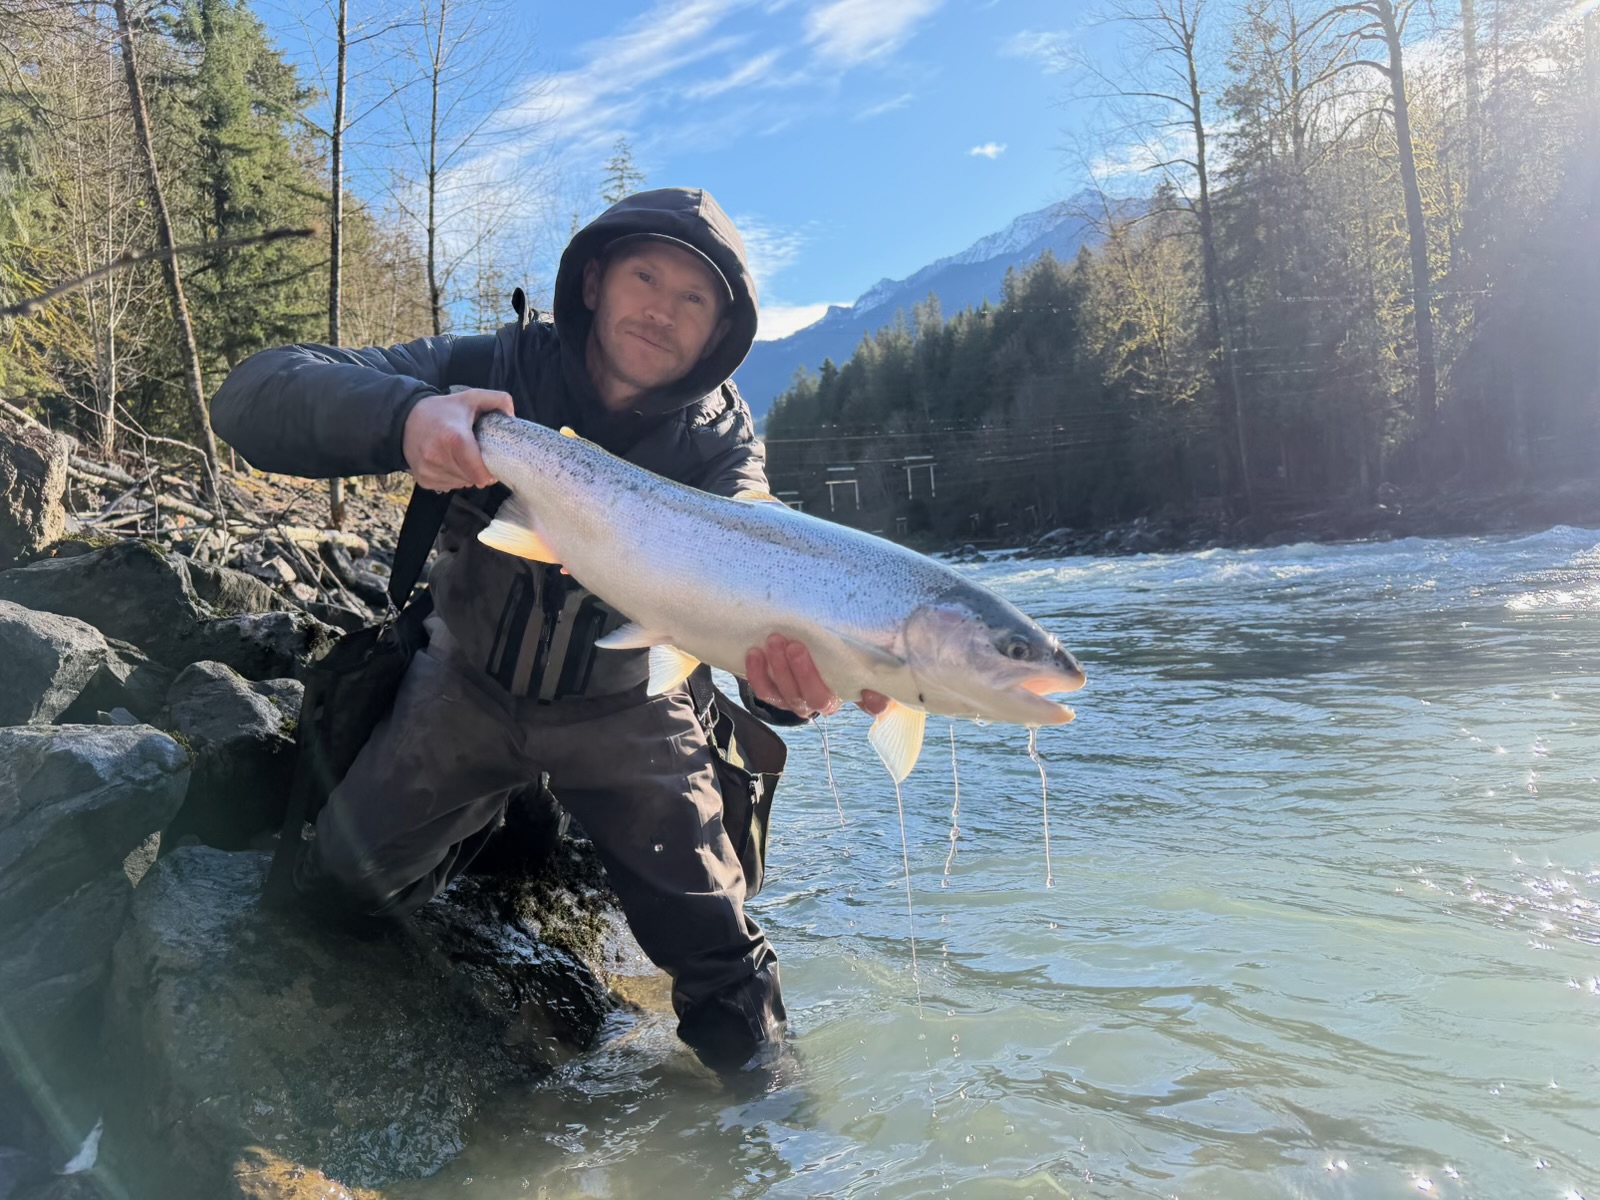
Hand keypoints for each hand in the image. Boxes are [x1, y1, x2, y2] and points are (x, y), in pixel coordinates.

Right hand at [402, 388, 513, 490]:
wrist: (403, 419)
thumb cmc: (442, 410)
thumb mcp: (470, 398)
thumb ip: (497, 399)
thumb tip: (512, 415)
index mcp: (454, 438)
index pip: (479, 472)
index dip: (489, 472)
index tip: (492, 464)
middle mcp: (438, 457)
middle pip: (472, 479)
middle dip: (478, 470)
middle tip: (475, 455)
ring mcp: (429, 470)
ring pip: (461, 484)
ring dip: (466, 475)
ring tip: (460, 456)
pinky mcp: (423, 480)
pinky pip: (449, 486)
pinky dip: (453, 478)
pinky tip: (448, 462)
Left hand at [745, 633, 888, 718]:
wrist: (803, 653)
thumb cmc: (834, 656)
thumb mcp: (855, 660)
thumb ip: (870, 671)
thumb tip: (880, 697)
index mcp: (847, 693)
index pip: (867, 703)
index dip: (870, 702)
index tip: (871, 693)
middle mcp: (820, 702)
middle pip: (813, 697)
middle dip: (803, 672)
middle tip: (795, 645)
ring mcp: (795, 700)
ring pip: (785, 693)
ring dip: (777, 668)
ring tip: (773, 641)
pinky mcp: (775, 694)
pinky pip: (764, 690)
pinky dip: (757, 673)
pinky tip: (754, 653)